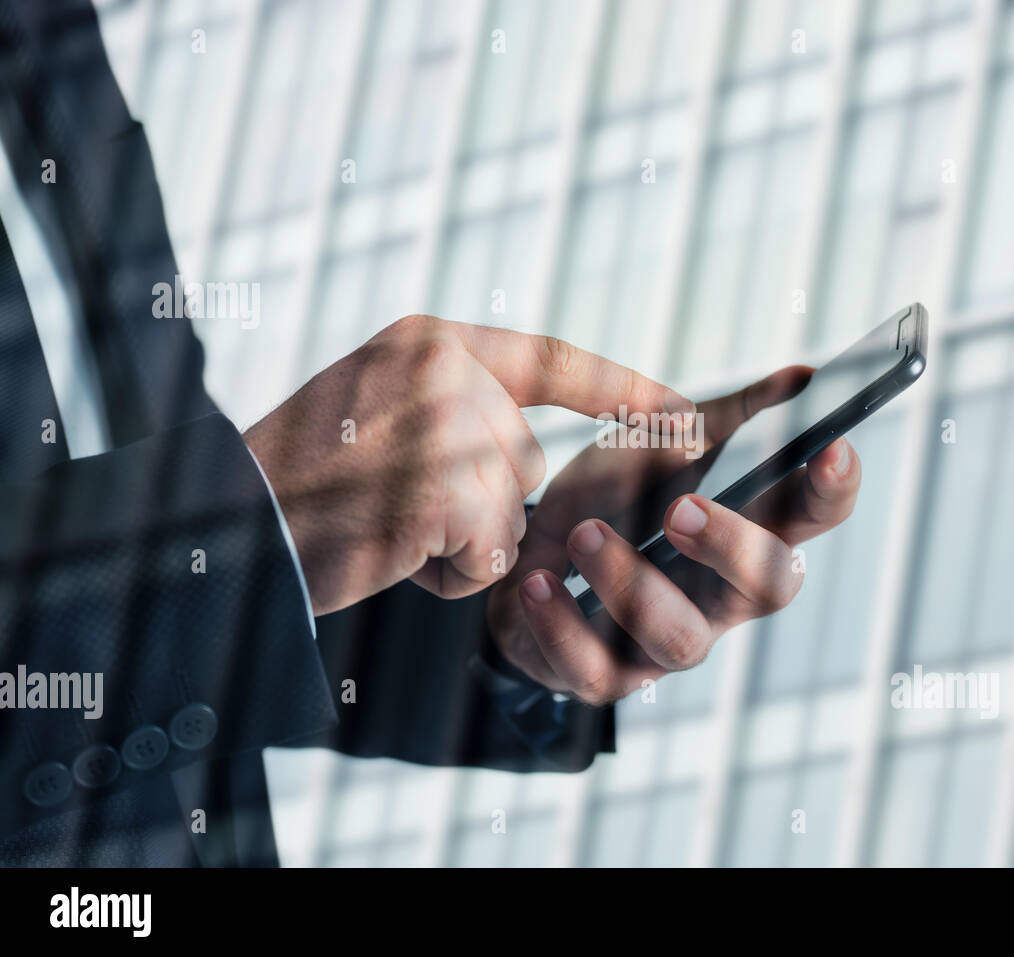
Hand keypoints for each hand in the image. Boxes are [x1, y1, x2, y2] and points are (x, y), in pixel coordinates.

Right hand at [243, 315, 693, 615]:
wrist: (223, 529)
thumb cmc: (294, 481)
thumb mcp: (374, 409)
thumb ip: (452, 405)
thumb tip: (526, 452)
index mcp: (429, 337)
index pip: (552, 357)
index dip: (620, 387)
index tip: (686, 413)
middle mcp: (447, 367)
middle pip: (521, 458)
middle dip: (474, 504)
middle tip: (387, 505)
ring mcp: (449, 425)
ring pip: (508, 511)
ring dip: (459, 542)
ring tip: (381, 529)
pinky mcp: (447, 489)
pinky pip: (490, 555)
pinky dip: (446, 575)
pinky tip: (387, 555)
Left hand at [487, 366, 861, 703]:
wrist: (529, 552)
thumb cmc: (613, 497)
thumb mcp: (663, 440)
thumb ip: (728, 415)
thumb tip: (803, 377)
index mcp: (745, 532)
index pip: (812, 518)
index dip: (832, 491)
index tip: (832, 449)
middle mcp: (720, 596)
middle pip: (767, 589)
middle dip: (729, 547)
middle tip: (679, 509)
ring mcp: (667, 644)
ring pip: (680, 640)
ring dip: (630, 584)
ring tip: (584, 533)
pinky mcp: (608, 676)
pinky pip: (595, 669)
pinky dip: (562, 624)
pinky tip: (538, 581)